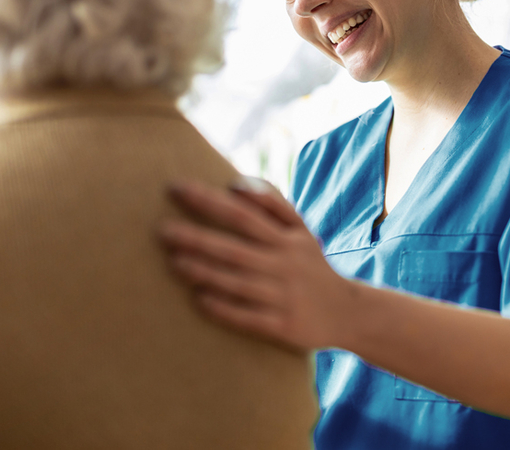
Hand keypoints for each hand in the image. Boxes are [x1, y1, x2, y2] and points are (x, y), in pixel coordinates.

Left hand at [159, 178, 351, 350]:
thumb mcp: (300, 230)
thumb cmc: (311, 265)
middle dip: (198, 238)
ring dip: (205, 272)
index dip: (209, 201)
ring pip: (238, 282)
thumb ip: (272, 203)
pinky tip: (199, 299)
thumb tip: (236, 184)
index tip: (176, 189)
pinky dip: (225, 308)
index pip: (243, 214)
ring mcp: (283, 297)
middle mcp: (284, 265)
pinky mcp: (283, 326)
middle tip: (162, 231)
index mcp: (286, 239)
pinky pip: (249, 317)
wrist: (347, 312)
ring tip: (174, 262)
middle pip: (235, 248)